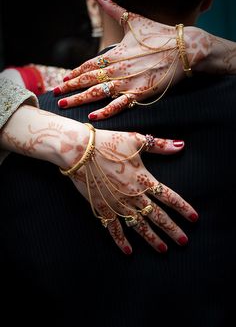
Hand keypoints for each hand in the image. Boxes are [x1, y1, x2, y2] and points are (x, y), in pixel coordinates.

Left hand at [53, 0, 210, 119]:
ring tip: (64, 105)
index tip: (64, 78)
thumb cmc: (160, 34)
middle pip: (87, 79)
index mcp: (115, 52)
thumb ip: (115, 9)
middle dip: (70, 87)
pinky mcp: (140, 93)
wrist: (184, 48)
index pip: (89, 64)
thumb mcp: (135, 20)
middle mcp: (117, 68)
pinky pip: (119, 105)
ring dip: (79, 99)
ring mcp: (127, 82)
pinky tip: (92, 116)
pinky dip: (105, 111)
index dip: (75, 72)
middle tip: (56, 93)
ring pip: (97, 92)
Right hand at [67, 127, 197, 254]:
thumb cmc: (109, 142)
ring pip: (139, 225)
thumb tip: (180, 145)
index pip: (169, 197)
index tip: (194, 218)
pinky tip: (128, 251)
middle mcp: (134, 195)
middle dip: (172, 229)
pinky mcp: (102, 208)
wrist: (80, 150)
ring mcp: (118, 204)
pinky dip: (121, 240)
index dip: (183, 208)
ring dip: (152, 238)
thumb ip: (160, 145)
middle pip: (158, 216)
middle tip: (183, 242)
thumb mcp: (137, 140)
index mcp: (144, 179)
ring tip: (163, 249)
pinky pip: (113, 228)